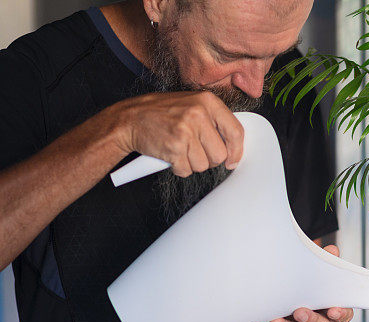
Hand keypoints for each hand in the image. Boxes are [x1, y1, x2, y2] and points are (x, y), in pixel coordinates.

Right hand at [111, 91, 243, 176]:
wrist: (129, 119)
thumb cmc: (162, 113)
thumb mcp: (192, 105)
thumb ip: (214, 121)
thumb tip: (235, 146)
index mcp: (207, 101)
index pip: (236, 132)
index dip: (236, 151)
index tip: (232, 160)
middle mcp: (198, 114)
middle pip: (220, 155)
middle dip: (208, 159)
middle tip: (194, 150)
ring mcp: (185, 131)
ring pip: (204, 165)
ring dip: (192, 163)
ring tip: (180, 149)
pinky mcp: (174, 148)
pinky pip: (187, 170)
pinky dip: (179, 168)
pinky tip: (171, 154)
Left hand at [257, 244, 353, 321]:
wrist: (300, 306)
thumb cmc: (315, 290)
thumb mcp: (323, 277)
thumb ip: (329, 265)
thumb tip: (332, 250)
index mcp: (335, 311)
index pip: (344, 315)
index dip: (340, 314)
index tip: (333, 310)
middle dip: (311, 320)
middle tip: (301, 312)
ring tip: (278, 321)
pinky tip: (265, 321)